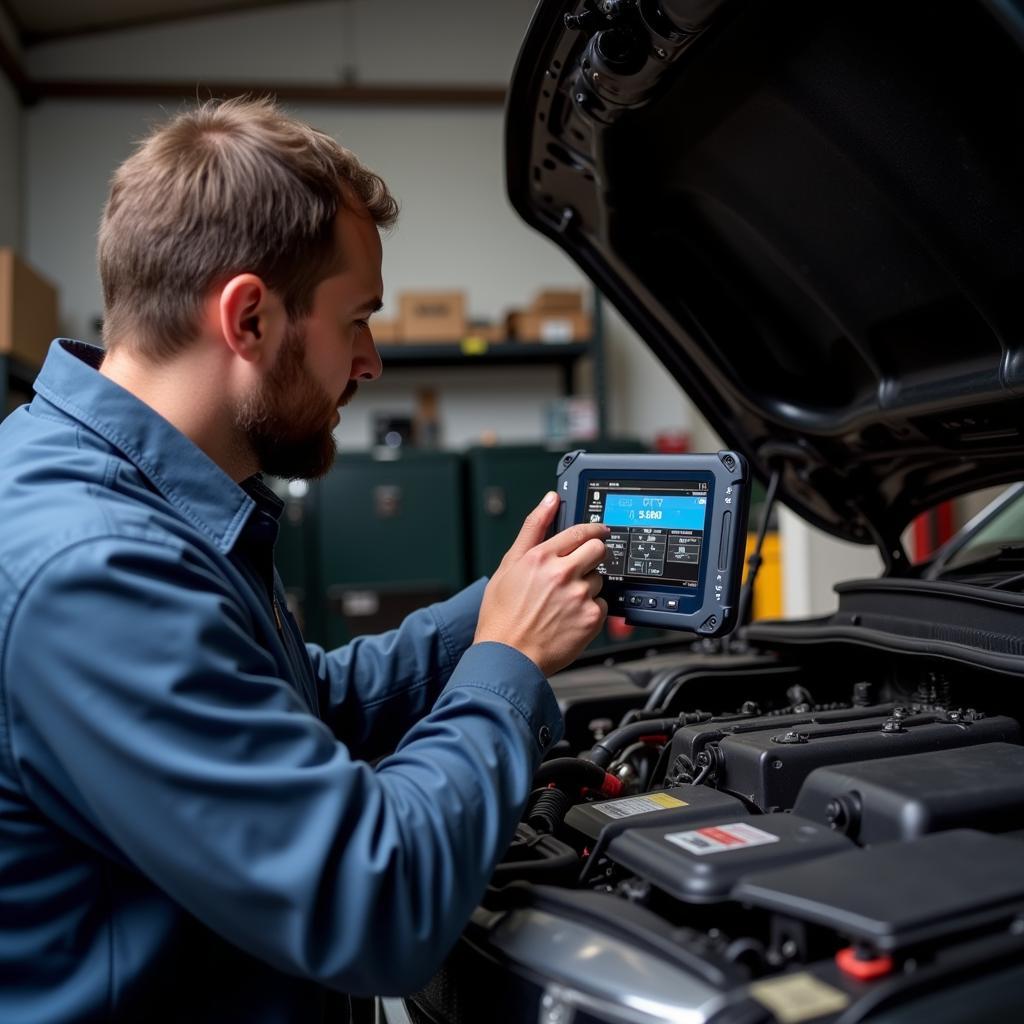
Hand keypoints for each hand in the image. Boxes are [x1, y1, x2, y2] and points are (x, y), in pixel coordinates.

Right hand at [475, 492, 609, 675]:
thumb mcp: (509, 564)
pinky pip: (603, 605)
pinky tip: (570, 617)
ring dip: (589, 586)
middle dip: (594, 554)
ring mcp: (579, 596)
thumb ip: (533, 528)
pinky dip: (591, 610)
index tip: (598, 532)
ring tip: (565, 601)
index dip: (593, 530)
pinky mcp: (590, 618)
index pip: (580, 531)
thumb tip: (550, 499)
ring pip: (600, 579)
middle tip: (582, 567)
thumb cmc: (502, 614)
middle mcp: (562, 573)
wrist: (508, 657)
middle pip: (599, 550)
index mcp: (541, 557)